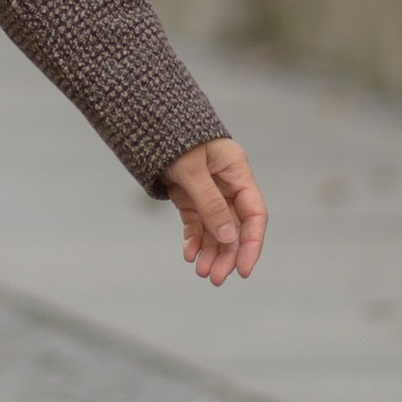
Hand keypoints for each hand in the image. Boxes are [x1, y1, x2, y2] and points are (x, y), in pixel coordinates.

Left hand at [164, 138, 266, 287]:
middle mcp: (227, 183)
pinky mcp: (190, 196)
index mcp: (237, 171)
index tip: (243, 269)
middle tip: (215, 278)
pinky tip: (188, 254)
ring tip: (201, 272)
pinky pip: (196, 223)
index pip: (254, 214)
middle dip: (227, 254)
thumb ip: (210, 202)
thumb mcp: (191, 169)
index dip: (251, 243)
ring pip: (215, 229)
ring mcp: (209, 191)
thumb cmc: (173, 137)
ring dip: (210, 252)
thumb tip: (228, 237)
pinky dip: (194, 240)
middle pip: (234, 226)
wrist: (147, 123)